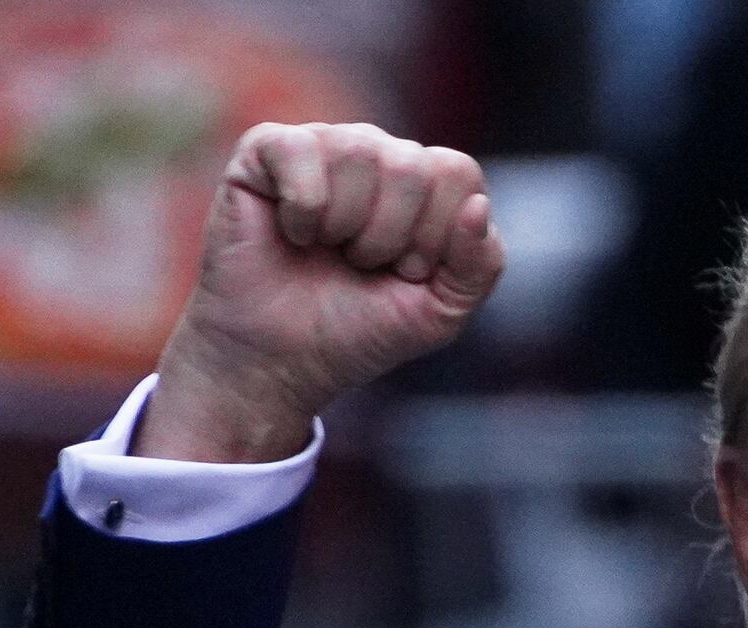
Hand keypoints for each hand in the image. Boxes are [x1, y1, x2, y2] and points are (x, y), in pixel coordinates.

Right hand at [134, 122, 504, 461]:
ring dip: (345, 226)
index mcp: (427, 183)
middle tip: (362, 265)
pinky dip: (302, 209)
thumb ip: (480, 264)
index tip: (408, 272)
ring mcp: (324, 145)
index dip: (435, 233)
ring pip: (359, 151)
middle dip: (389, 236)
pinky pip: (300, 151)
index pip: (456, 172)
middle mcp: (379, 153)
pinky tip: (293, 232)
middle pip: (411, 163)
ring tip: (328, 251)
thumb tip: (477, 206)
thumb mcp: (442, 311)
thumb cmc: (361, 330)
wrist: (281, 360)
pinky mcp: (266, 150)